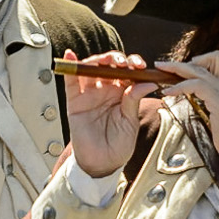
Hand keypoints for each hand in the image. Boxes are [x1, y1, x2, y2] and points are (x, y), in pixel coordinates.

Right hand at [63, 50, 157, 178]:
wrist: (102, 163)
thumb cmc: (118, 145)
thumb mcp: (130, 122)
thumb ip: (134, 100)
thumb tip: (148, 81)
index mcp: (122, 93)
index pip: (128, 71)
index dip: (133, 64)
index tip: (141, 66)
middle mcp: (106, 89)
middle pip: (109, 65)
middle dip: (117, 59)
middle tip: (124, 63)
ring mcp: (89, 93)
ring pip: (92, 68)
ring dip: (99, 60)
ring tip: (107, 60)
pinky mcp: (74, 100)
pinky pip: (71, 81)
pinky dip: (70, 66)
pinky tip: (70, 55)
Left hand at [155, 52, 218, 171]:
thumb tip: (205, 96)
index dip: (208, 58)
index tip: (193, 66)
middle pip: (215, 56)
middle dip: (191, 59)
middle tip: (169, 65)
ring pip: (200, 69)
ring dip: (177, 68)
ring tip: (161, 70)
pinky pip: (195, 85)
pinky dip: (178, 86)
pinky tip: (167, 92)